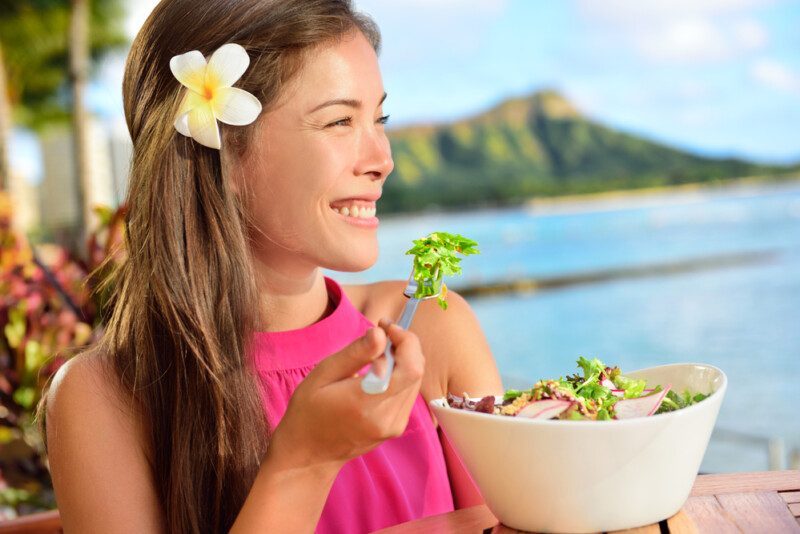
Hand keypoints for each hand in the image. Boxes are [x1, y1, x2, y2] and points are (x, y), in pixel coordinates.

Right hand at [268, 319, 424, 469]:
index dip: (406, 341)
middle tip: (380, 333)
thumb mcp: (323, 375)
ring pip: (415, 380)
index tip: (385, 326)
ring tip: (376, 351)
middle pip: (416, 370)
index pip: (410, 368)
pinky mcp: (395, 428)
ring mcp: (393, 426)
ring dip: (403, 358)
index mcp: (366, 403)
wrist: (308, 455)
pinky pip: (408, 392)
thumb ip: (355, 354)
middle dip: (404, 345)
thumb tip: (380, 333)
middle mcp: (386, 418)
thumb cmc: (308, 411)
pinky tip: (379, 371)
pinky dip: (400, 374)